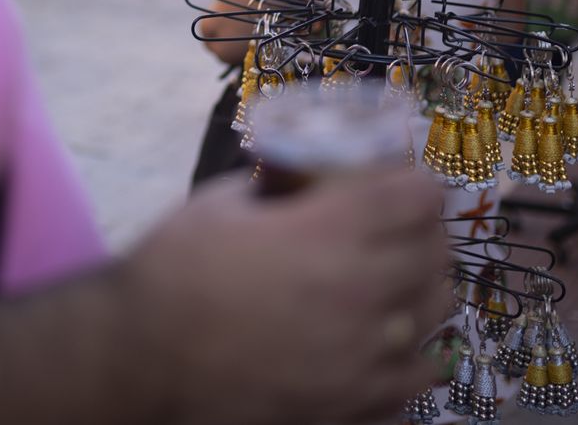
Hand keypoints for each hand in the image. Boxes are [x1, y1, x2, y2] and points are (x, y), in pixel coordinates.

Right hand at [120, 170, 449, 424]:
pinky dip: (412, 357)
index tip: (397, 184)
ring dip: (423, 289)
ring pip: (437, 315)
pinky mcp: (353, 405)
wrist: (140, 360)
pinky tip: (386, 344)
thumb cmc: (173, 270)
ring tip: (394, 284)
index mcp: (329, 232)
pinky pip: (417, 378)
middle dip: (420, 231)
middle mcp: (361, 292)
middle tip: (395, 228)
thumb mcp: (222, 202)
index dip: (411, 183)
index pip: (417, 196)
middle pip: (436, 252)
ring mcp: (363, 356)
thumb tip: (305, 175)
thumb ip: (278, 186)